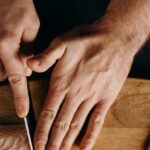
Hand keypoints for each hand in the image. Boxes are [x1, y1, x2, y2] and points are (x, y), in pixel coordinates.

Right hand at [0, 0, 39, 116]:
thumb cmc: (18, 7)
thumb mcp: (31, 28)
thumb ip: (29, 51)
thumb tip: (27, 69)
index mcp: (7, 46)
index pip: (17, 79)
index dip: (21, 97)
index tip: (23, 112)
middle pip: (7, 75)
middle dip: (17, 71)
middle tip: (23, 54)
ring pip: (1, 69)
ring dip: (10, 64)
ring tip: (15, 46)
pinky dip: (5, 59)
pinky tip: (11, 46)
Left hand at [27, 24, 134, 149]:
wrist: (114, 39)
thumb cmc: (88, 39)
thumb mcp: (62, 42)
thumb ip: (46, 57)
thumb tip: (30, 64)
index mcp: (63, 82)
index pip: (48, 112)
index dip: (41, 130)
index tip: (38, 145)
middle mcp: (77, 94)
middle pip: (61, 123)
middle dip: (53, 141)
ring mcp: (93, 97)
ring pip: (77, 124)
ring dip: (68, 140)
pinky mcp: (107, 96)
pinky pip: (98, 120)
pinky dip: (92, 135)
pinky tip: (87, 146)